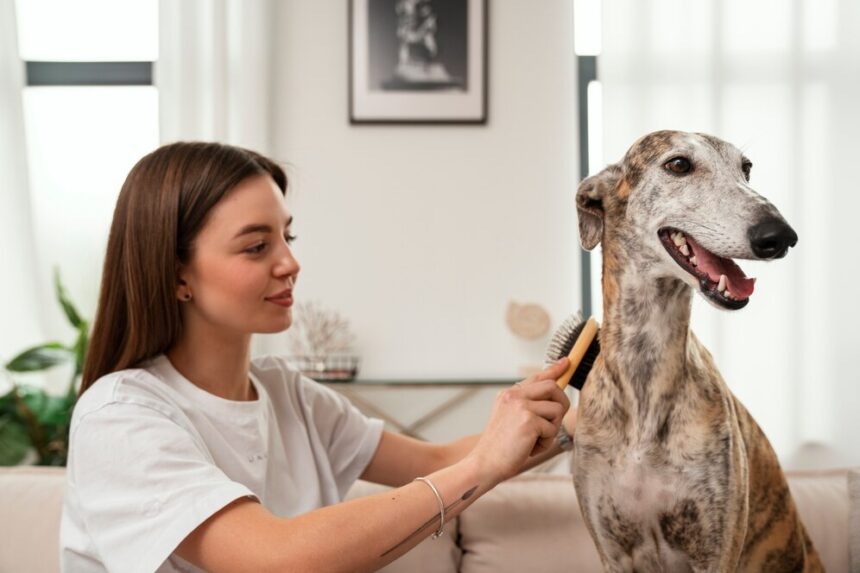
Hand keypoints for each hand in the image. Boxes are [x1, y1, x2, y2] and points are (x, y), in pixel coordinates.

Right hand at [467, 358, 570, 484]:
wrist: (484, 464)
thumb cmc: (500, 447)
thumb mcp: (511, 419)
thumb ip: (528, 406)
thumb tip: (555, 400)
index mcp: (509, 394)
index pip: (537, 377)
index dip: (554, 370)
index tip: (566, 362)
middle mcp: (514, 395)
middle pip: (553, 387)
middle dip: (560, 405)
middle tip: (551, 424)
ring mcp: (521, 406)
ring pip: (557, 410)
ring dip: (551, 429)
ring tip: (534, 440)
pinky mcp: (528, 421)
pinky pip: (552, 429)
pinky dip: (545, 443)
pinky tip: (529, 448)